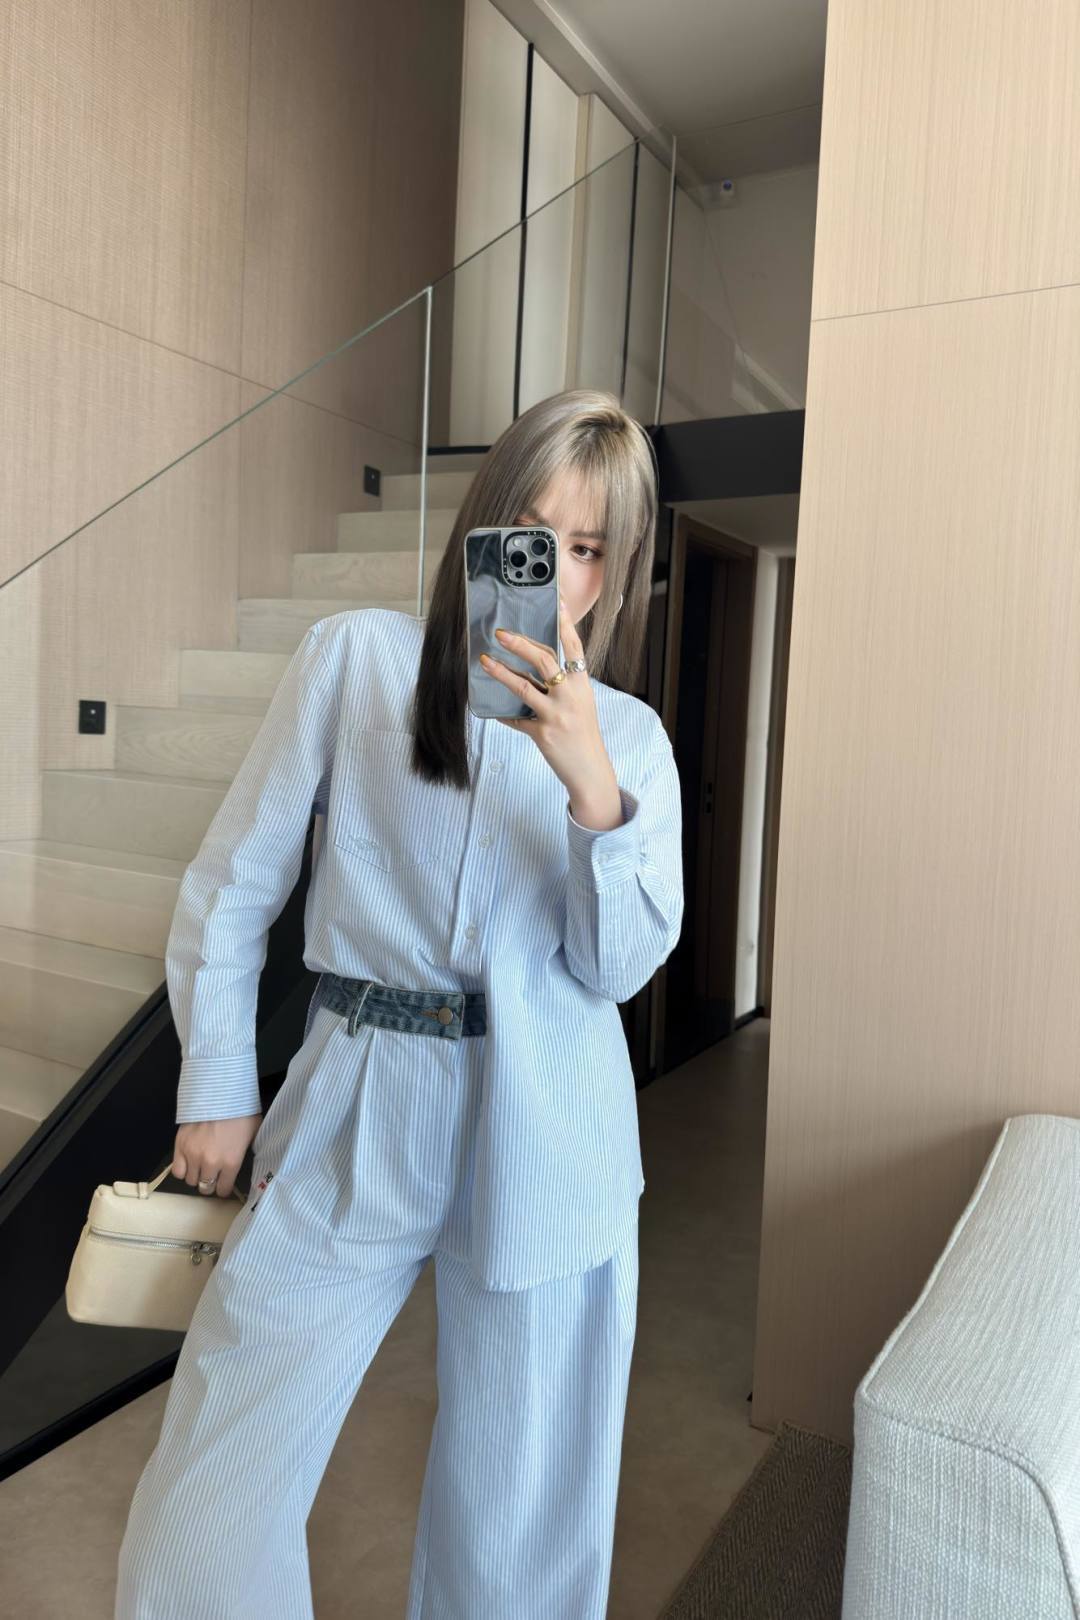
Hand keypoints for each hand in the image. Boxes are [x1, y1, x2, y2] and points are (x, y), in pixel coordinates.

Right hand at [173, 1114, 262, 1198]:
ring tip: (200, 1167)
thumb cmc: (240, 1112)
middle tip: (212, 1175)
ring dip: (196, 1176)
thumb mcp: (254, 1133)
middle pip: (205, 1188)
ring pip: (190, 1180)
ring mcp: (193, 1155)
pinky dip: (182, 1169)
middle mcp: (211, 1163)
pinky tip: (188, 1162)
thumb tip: (246, 1160)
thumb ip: (248, 1151)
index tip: (224, 1183)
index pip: (223, 1190)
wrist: (219, 1093)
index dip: (224, 1188)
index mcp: (231, 1162)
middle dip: (209, 1184)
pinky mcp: (180, 1146)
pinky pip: (177, 1171)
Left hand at [478, 598, 622, 827]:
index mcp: (582, 684)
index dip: (566, 623)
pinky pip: (516, 719)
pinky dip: (503, 714)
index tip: (558, 601)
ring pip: (525, 687)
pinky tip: (491, 710)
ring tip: (485, 661)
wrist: (590, 770)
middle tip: (500, 634)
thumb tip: (536, 664)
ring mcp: (556, 715)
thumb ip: (563, 684)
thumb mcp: (581, 703)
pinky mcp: (543, 734)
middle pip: (545, 661)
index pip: (574, 647)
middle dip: (521, 645)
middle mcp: (571, 696)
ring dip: (502, 672)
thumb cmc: (583, 734)